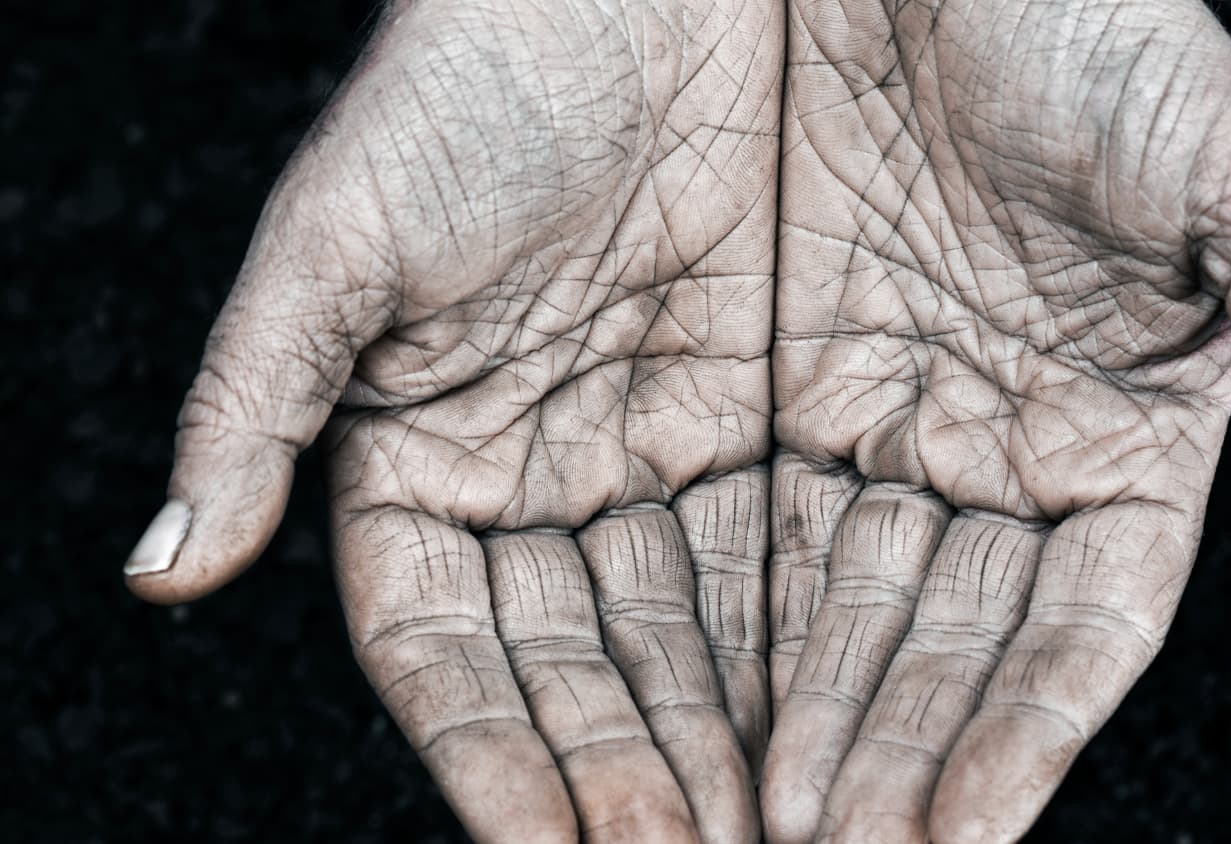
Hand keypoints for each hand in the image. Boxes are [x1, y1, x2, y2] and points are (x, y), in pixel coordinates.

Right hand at [122, 1, 780, 840]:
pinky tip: (817, 729)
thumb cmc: (468, 73)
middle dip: (625, 775)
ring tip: (762, 833)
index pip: (449, 649)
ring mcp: (653, 454)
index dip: (490, 754)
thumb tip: (163, 565)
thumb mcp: (345, 234)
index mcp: (422, 458)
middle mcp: (541, 477)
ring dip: (717, 741)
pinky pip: (774, 551)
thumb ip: (258, 400)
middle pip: (577, 665)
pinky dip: (790, 643)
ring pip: (682, 632)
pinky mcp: (758, 415)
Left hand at [762, 1, 1230, 840]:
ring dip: (810, 726)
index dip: (1030, 733)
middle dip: (897, 761)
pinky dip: (732, 627)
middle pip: (947, 645)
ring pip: (844, 612)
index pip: (1075, 627)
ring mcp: (876, 425)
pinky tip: (711, 717)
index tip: (968, 835)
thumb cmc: (1087, 16)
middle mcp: (990, 450)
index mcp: (1114, 429)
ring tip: (765, 828)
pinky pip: (747, 528)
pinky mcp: (765, 387)